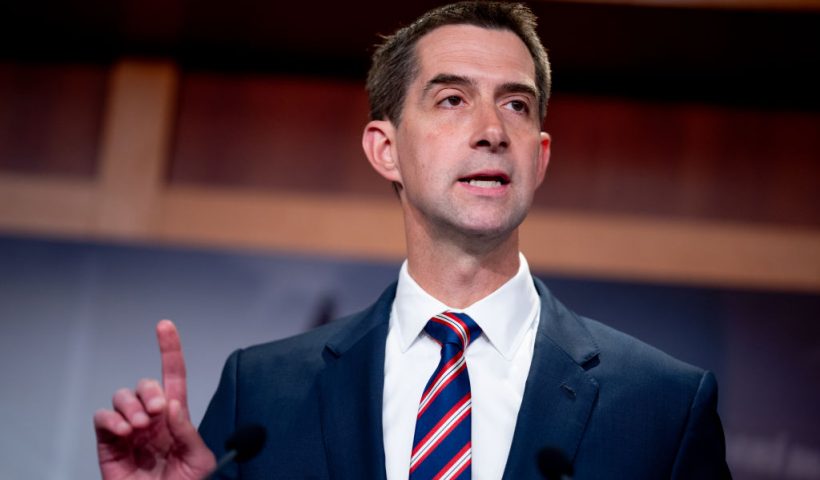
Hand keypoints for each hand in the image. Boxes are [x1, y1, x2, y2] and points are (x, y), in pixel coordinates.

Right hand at [94, 320, 215, 478]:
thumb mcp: (198, 459)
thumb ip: (187, 431)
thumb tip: (172, 405)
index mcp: (176, 418)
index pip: (173, 376)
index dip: (169, 350)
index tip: (165, 326)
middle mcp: (152, 419)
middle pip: (145, 384)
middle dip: (150, 391)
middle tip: (158, 411)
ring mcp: (129, 430)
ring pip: (122, 396)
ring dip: (131, 406)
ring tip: (140, 426)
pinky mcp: (108, 444)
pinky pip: (102, 418)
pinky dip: (110, 419)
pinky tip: (124, 431)